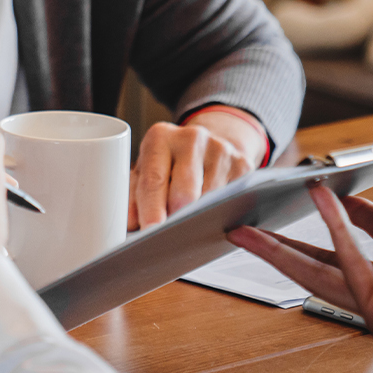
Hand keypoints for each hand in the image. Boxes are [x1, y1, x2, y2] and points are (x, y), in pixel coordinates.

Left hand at [129, 108, 265, 229]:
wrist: (204, 145)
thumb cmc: (168, 164)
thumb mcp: (145, 172)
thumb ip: (132, 196)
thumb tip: (130, 225)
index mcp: (160, 137)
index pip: (154, 180)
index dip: (151, 210)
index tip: (150, 232)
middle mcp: (192, 138)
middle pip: (185, 192)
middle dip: (176, 218)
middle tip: (169, 235)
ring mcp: (221, 150)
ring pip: (210, 200)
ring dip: (199, 219)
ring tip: (189, 223)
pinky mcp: (243, 164)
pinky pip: (233, 201)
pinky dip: (221, 214)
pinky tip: (212, 214)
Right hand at [226, 102, 372, 332]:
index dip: (347, 211)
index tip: (320, 189)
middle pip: (336, 258)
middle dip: (291, 242)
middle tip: (256, 222)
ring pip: (324, 274)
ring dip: (280, 253)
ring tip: (241, 233)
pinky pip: (347, 271)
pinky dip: (328, 236)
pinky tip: (313, 204)